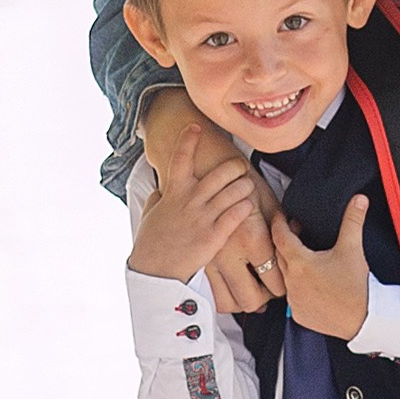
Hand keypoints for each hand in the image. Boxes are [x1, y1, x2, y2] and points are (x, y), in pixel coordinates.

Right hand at [129, 138, 269, 286]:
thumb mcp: (151, 213)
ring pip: (233, 191)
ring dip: (244, 185)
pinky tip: (248, 205)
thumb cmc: (151, 243)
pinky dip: (245, 207)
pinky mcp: (214, 235)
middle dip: (235, 166)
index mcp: (173, 192)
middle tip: (241, 166)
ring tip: (247, 185)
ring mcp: (203, 217)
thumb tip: (162, 186)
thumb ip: (159, 196)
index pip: (180, 158)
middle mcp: (190, 200)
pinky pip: (237, 214)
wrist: (155, 272)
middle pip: (220, 173)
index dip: (188, 139)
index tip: (196, 126)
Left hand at [273, 195, 372, 341]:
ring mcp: (293, 300)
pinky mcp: (299, 315)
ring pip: (285, 277)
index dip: (279, 223)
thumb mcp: (353, 248)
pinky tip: (311, 282)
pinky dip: (298, 287)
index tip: (281, 216)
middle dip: (286, 242)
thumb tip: (359, 199)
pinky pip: (293, 296)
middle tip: (298, 232)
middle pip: (280, 255)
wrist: (364, 318)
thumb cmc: (357, 286)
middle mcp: (291, 282)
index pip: (279, 236)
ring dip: (291, 265)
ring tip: (307, 257)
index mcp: (299, 263)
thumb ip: (353, 220)